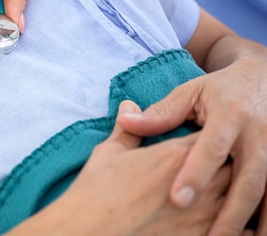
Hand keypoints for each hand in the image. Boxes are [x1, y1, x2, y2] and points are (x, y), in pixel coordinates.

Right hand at [9, 100, 228, 234]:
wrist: (91, 229)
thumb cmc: (97, 191)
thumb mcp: (109, 153)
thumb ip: (128, 129)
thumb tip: (130, 107)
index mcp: (175, 154)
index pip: (209, 136)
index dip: (208, 137)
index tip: (202, 139)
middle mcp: (198, 181)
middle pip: (232, 164)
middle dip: (226, 163)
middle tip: (216, 166)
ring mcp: (205, 214)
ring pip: (241, 197)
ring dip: (234, 193)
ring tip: (223, 193)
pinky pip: (238, 230)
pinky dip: (239, 225)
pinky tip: (225, 222)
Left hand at [117, 44, 266, 234]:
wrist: (264, 80)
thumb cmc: (219, 90)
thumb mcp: (190, 93)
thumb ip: (161, 113)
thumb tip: (124, 120)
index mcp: (230, 115)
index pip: (212, 147)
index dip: (196, 173)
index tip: (178, 199)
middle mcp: (258, 135)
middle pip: (248, 179)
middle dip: (230, 212)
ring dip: (255, 224)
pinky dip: (266, 218)